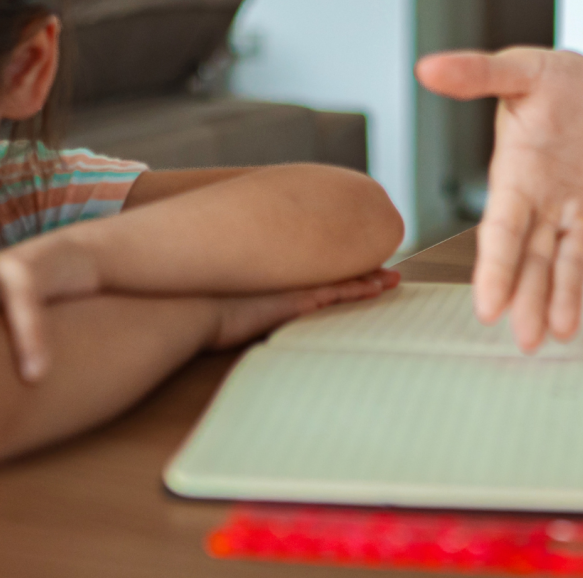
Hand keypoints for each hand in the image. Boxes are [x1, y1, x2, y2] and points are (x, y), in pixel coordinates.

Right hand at [206, 268, 401, 349]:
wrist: (190, 307)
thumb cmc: (198, 310)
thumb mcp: (222, 308)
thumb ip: (237, 308)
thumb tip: (235, 312)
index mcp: (272, 284)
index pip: (312, 275)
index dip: (336, 271)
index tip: (355, 270)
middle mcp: (285, 281)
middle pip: (331, 273)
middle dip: (359, 270)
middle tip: (385, 270)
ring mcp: (291, 290)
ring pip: (339, 281)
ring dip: (367, 280)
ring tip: (392, 278)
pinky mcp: (294, 301)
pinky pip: (335, 293)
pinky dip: (357, 290)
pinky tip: (376, 289)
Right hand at [415, 47, 582, 351]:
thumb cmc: (563, 83)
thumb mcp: (523, 70)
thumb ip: (478, 74)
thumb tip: (428, 66)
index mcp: (515, 178)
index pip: (502, 230)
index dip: (496, 267)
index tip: (488, 305)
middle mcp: (541, 207)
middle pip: (532, 260)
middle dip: (529, 298)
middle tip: (525, 339)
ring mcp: (577, 218)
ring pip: (568, 266)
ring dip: (564, 299)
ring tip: (561, 333)